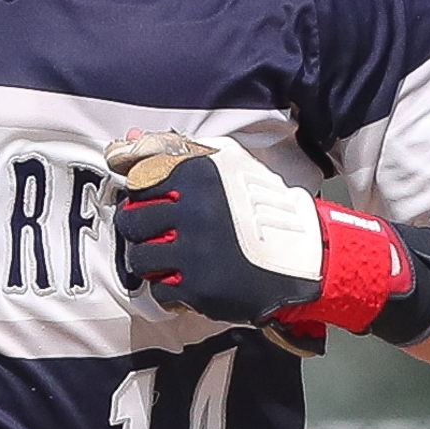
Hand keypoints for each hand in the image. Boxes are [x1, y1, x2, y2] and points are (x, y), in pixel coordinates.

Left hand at [107, 133, 429, 349]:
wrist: (307, 256)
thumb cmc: (260, 204)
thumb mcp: (225, 164)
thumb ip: (171, 151)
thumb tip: (121, 141)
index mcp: (197, 172)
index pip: (137, 179)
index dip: (141, 194)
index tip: (157, 202)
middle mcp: (193, 208)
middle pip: (131, 220)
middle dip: (140, 229)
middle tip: (161, 233)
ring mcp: (195, 249)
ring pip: (138, 256)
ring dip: (151, 259)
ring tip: (171, 257)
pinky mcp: (199, 286)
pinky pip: (160, 287)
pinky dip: (170, 286)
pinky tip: (188, 278)